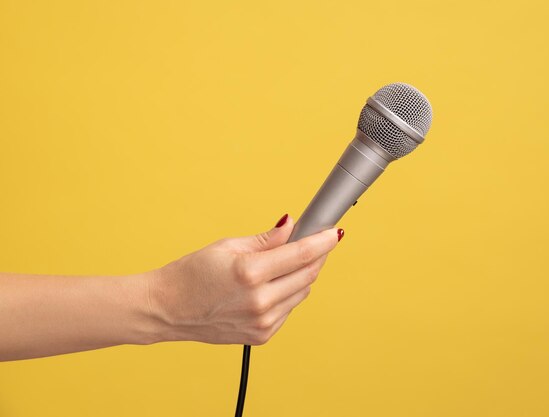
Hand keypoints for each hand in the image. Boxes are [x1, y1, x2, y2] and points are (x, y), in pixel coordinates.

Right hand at [148, 214, 342, 345]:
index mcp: (250, 273)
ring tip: (285, 263)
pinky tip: (271, 285)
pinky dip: (288, 293)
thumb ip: (266, 239)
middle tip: (313, 241)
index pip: (301, 254)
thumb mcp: (227, 247)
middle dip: (316, 255)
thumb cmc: (191, 275)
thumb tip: (291, 226)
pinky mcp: (261, 336)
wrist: (167, 310)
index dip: (323, 241)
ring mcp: (262, 322)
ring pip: (302, 293)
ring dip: (302, 274)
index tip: (335, 232)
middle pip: (308, 274)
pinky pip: (288, 309)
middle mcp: (259, 301)